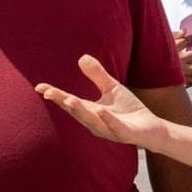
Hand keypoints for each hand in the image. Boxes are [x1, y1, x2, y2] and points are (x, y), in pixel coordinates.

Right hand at [35, 55, 165, 147]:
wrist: (151, 128)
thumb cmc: (128, 110)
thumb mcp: (111, 88)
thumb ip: (97, 75)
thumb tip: (81, 57)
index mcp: (90, 111)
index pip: (69, 102)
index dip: (55, 95)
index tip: (39, 87)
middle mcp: (96, 122)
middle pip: (76, 112)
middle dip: (62, 103)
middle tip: (49, 93)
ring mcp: (109, 129)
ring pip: (91, 121)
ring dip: (80, 111)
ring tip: (69, 100)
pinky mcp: (125, 133)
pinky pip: (114, 126)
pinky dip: (107, 119)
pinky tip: (100, 110)